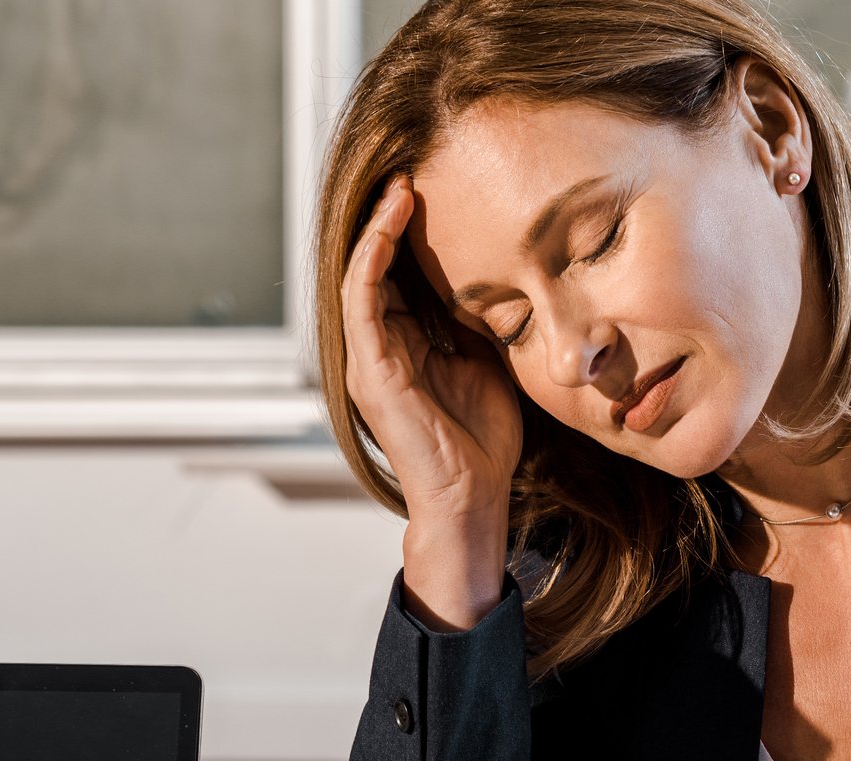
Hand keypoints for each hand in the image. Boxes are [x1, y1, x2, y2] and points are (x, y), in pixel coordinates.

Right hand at [340, 173, 523, 522]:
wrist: (474, 496)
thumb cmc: (481, 441)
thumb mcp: (484, 365)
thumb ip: (473, 327)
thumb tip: (489, 283)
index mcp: (401, 350)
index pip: (397, 279)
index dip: (408, 238)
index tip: (432, 197)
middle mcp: (376, 350)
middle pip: (375, 270)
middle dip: (388, 222)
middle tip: (411, 174)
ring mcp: (368, 359)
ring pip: (361, 275)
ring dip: (378, 228)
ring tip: (400, 187)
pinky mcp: (370, 369)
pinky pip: (362, 298)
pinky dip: (373, 256)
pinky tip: (391, 223)